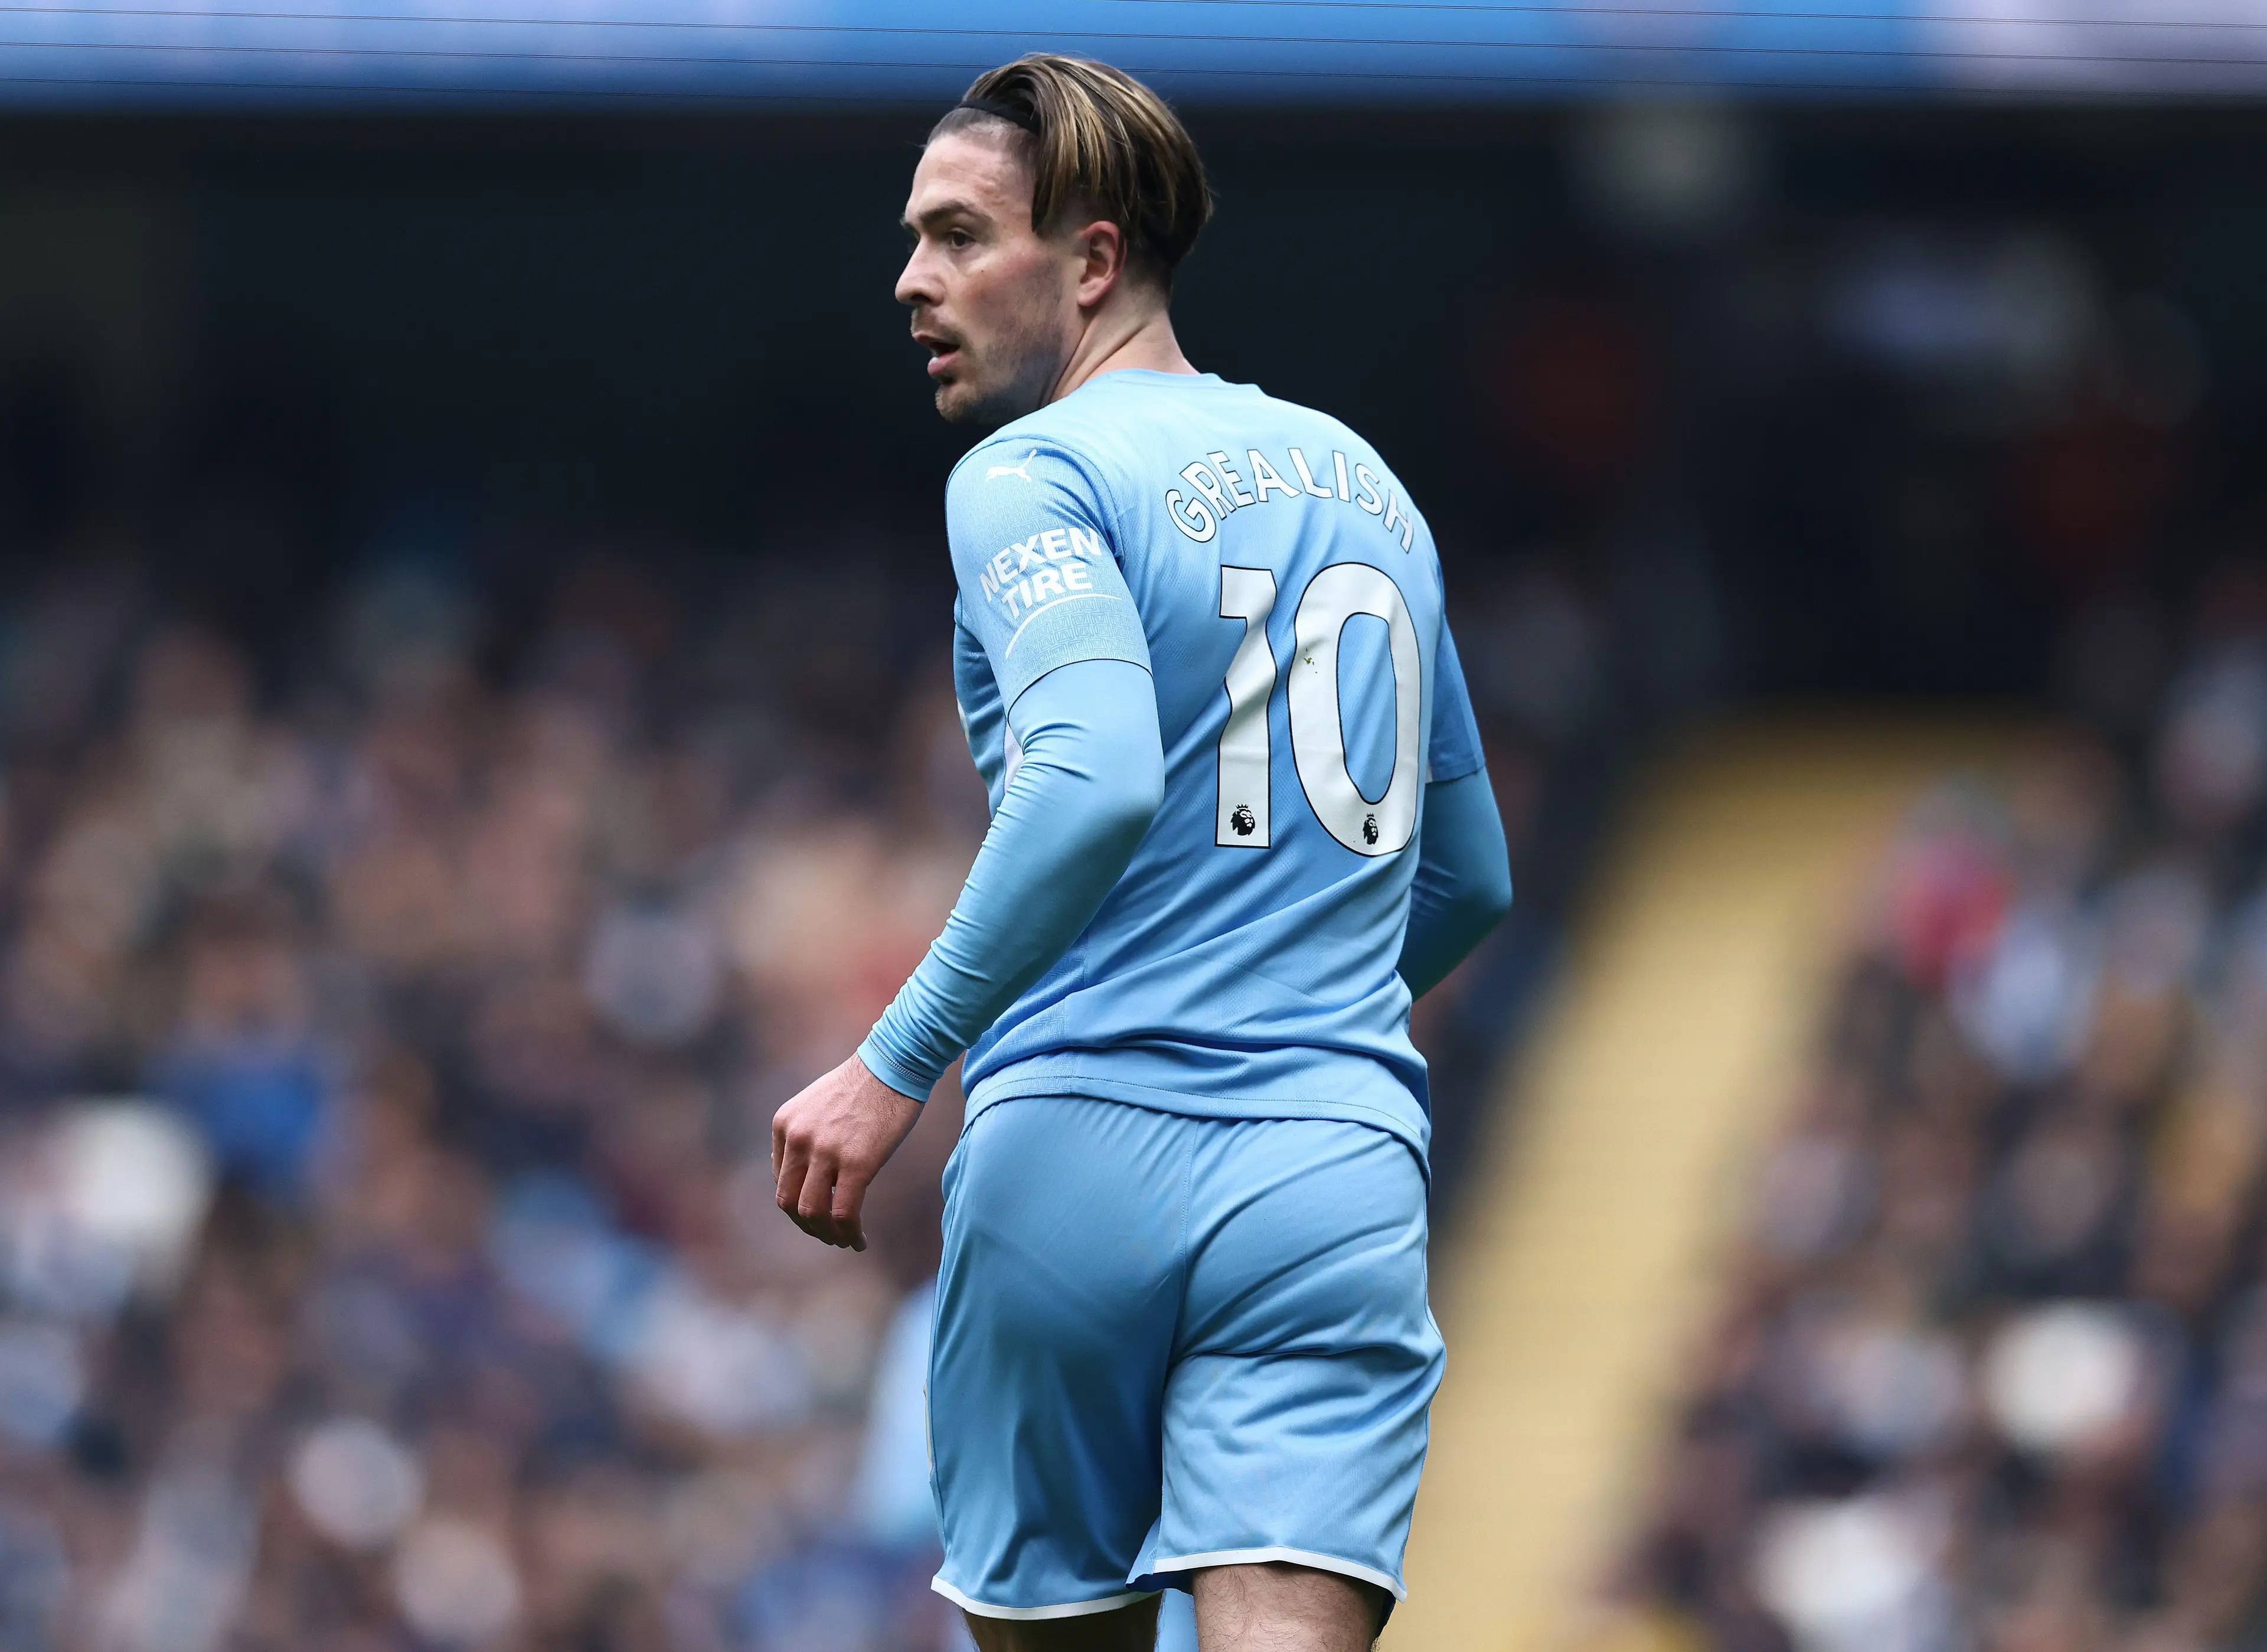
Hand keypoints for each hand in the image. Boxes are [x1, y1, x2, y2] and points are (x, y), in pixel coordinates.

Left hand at [770, 1054, 923, 1250]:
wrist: (894, 1063)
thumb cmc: (863, 1083)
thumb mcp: (816, 1104)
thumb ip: (804, 1135)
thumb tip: (804, 1175)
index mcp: (784, 1123)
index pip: (781, 1179)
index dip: (798, 1202)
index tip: (819, 1210)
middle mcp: (798, 1138)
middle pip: (789, 1201)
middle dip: (806, 1225)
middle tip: (826, 1233)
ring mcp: (825, 1152)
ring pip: (812, 1213)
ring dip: (826, 1234)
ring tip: (843, 1240)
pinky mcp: (857, 1163)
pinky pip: (844, 1213)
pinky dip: (849, 1234)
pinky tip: (859, 1240)